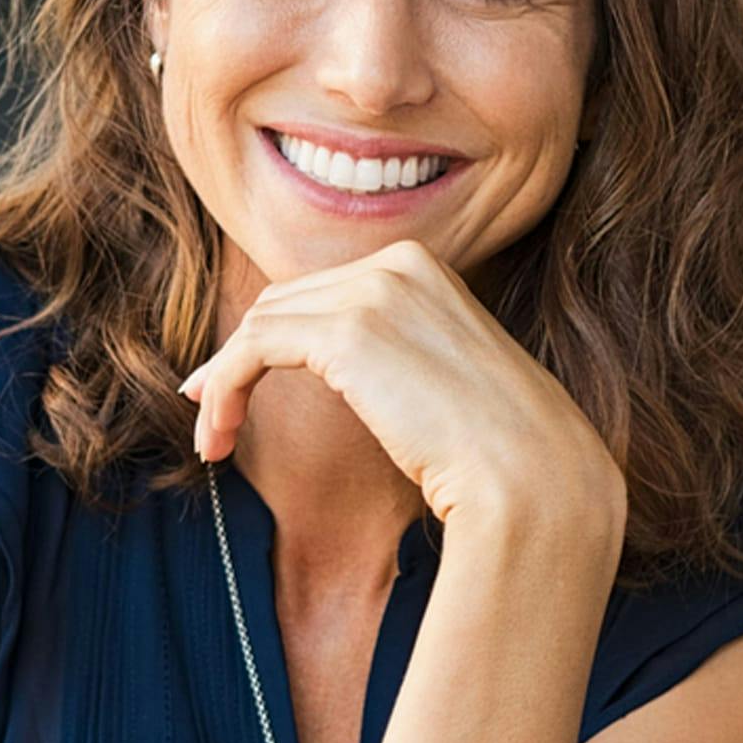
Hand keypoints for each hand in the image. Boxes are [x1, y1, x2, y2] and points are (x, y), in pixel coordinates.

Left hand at [178, 238, 624, 527]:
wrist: (530, 479)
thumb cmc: (497, 450)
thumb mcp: (441, 378)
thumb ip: (391, 355)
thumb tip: (335, 367)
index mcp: (424, 266)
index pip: (320, 292)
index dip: (268, 339)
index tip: (234, 388)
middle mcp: (397, 263)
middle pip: (284, 303)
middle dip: (237, 358)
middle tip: (211, 416)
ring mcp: (373, 291)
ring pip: (259, 325)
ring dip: (223, 384)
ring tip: (212, 441)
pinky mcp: (346, 332)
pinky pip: (253, 351)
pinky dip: (224, 389)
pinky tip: (216, 435)